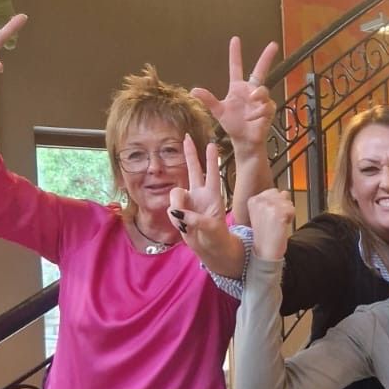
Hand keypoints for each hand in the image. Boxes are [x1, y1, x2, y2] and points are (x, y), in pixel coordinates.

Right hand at [168, 137, 245, 274]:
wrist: (210, 250)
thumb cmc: (217, 238)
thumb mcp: (211, 228)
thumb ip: (195, 218)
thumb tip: (178, 212)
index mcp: (213, 195)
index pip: (212, 173)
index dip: (211, 159)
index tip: (212, 143)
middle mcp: (200, 194)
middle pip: (193, 170)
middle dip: (189, 154)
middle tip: (186, 138)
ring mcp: (188, 202)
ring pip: (175, 193)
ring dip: (177, 205)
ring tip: (185, 222)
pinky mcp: (179, 212)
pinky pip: (170, 210)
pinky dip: (175, 219)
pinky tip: (183, 227)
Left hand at [191, 37, 277, 155]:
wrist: (244, 141)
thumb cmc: (232, 125)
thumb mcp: (218, 111)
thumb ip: (208, 100)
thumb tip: (194, 90)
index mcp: (237, 88)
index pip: (236, 67)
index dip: (235, 54)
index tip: (235, 40)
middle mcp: (250, 90)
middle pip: (260, 70)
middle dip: (267, 57)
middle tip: (273, 44)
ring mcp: (261, 99)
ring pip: (263, 90)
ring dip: (257, 98)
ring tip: (250, 110)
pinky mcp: (268, 109)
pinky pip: (266, 105)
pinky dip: (258, 112)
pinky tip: (252, 118)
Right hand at [247, 187, 295, 261]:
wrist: (265, 253)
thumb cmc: (264, 236)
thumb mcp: (262, 214)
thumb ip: (271, 201)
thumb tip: (284, 192)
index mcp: (253, 200)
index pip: (272, 191)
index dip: (275, 203)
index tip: (269, 216)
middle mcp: (260, 201)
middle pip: (281, 194)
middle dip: (282, 206)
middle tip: (275, 220)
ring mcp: (269, 206)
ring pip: (288, 202)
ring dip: (287, 212)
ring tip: (278, 223)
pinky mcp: (279, 213)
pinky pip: (292, 209)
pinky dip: (291, 218)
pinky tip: (282, 225)